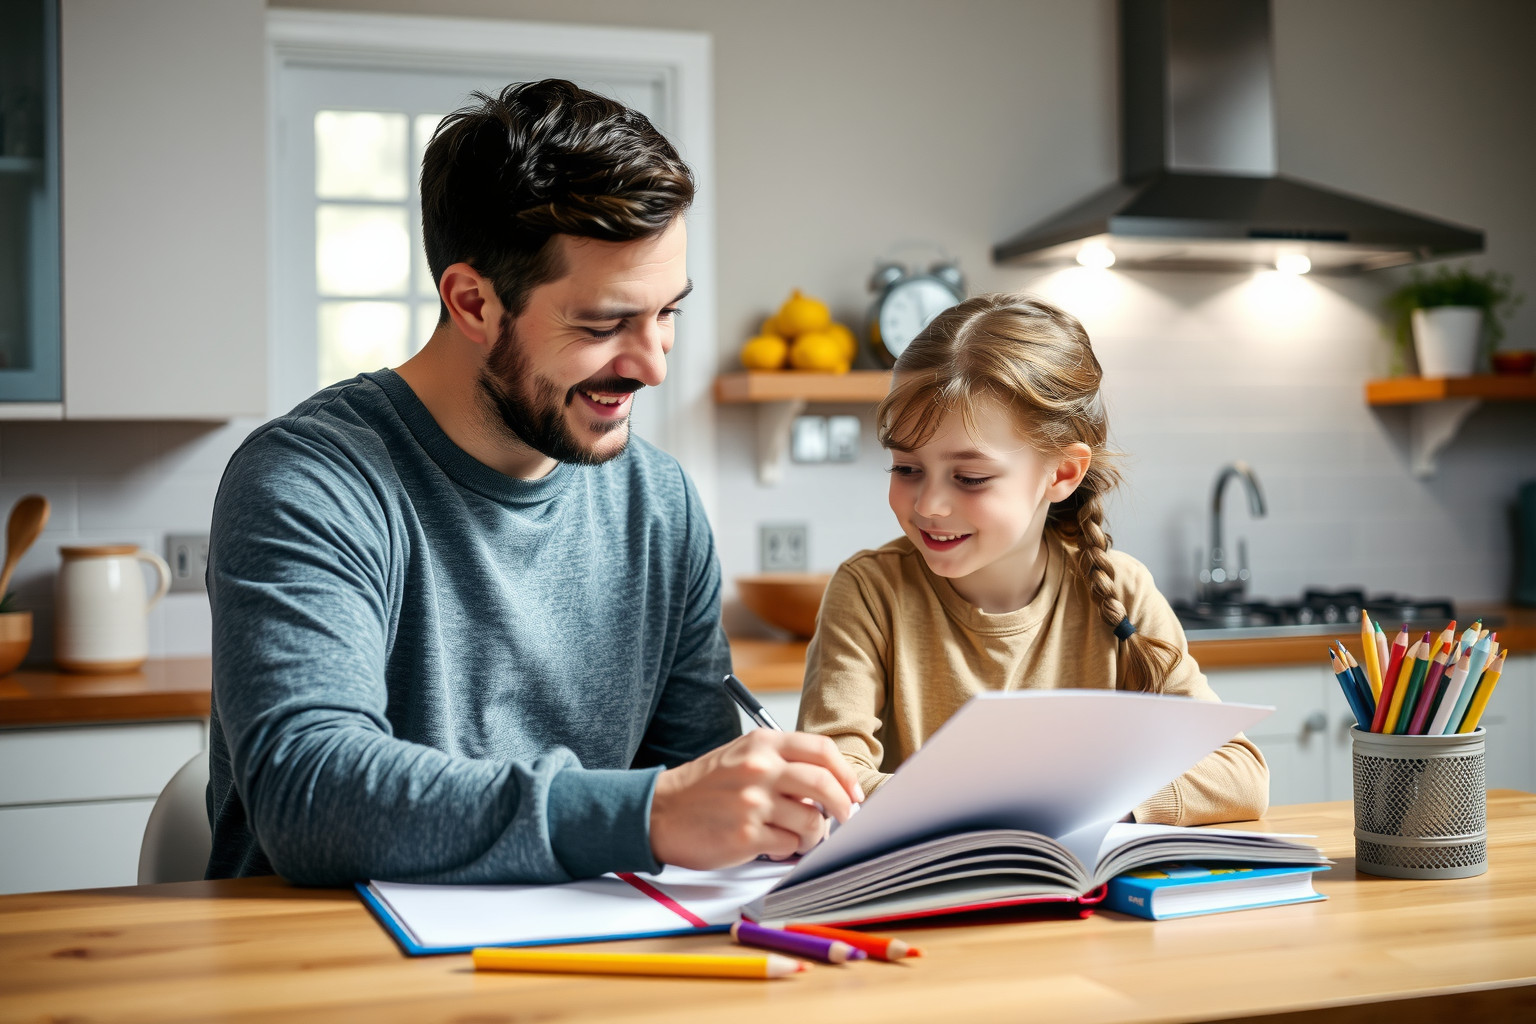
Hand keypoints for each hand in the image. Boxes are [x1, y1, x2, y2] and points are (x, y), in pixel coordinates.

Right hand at [649, 731, 863, 868]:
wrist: (660, 812)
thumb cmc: (704, 787)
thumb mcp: (742, 757)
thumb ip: (783, 763)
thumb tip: (828, 787)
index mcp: (762, 744)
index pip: (821, 751)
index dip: (845, 774)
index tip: (852, 791)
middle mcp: (759, 769)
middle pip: (824, 786)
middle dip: (844, 806)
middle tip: (847, 817)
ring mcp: (753, 803)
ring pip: (811, 822)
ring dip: (812, 834)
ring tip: (794, 834)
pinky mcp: (746, 836)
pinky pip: (789, 846)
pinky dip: (787, 849)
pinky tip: (770, 844)